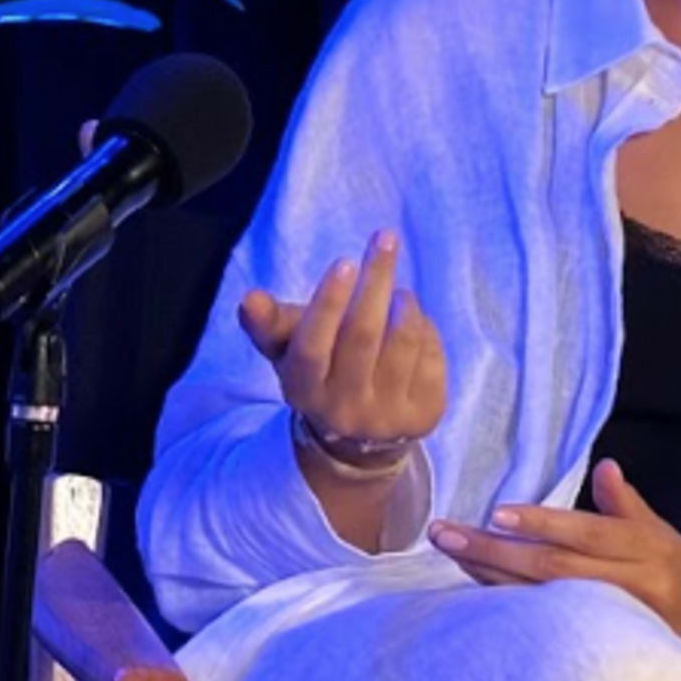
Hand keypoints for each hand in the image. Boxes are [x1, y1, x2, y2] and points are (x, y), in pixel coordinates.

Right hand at [240, 229, 447, 465]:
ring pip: (402, 343)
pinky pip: (430, 356)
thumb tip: (249, 298)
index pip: (312, 346)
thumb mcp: (288, 351)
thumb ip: (268, 323)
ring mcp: (387, 416)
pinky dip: (424, 328)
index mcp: (303, 390)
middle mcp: (344, 409)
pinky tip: (413, 322)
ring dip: (404, 304)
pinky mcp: (424, 415)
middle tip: (384, 240)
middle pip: (362, 336)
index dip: (327, 303)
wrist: (359, 439)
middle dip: (375, 282)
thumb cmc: (320, 373)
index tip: (344, 262)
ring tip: (399, 293)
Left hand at [427, 458, 680, 631]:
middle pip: (553, 568)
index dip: (542, 523)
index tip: (495, 513)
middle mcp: (632, 585)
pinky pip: (543, 623)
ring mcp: (613, 622)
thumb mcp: (658, 534)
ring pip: (541, 598)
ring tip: (451, 553)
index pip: (587, 533)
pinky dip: (507, 604)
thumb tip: (605, 467)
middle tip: (445, 533)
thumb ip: (625, 504)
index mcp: (647, 550)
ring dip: (489, 576)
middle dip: (494, 550)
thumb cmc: (673, 576)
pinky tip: (474, 588)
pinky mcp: (595, 646)